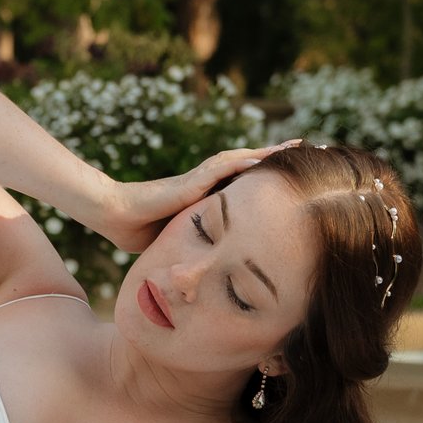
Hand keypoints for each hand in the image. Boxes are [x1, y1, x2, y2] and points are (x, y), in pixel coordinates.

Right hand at [90, 140, 303, 254]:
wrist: (114, 216)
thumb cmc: (137, 232)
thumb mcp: (177, 244)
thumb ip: (193, 252)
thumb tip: (203, 276)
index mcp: (205, 198)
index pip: (243, 183)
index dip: (267, 178)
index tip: (292, 176)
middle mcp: (206, 184)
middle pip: (248, 166)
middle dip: (277, 157)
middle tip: (308, 149)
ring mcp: (198, 180)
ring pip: (241, 161)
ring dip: (269, 153)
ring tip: (298, 146)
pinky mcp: (190, 182)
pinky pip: (222, 169)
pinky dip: (244, 163)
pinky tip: (265, 159)